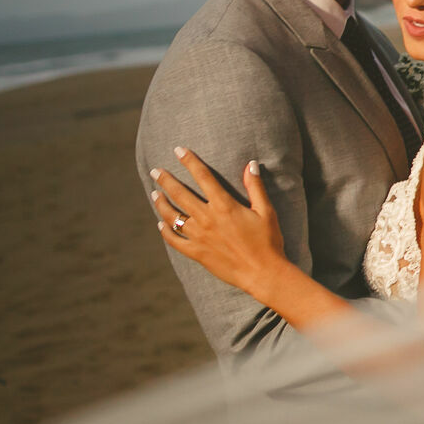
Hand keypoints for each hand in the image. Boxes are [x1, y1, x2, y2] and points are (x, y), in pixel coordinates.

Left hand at [150, 148, 289, 300]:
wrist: (263, 273)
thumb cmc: (268, 241)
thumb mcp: (266, 211)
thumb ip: (255, 187)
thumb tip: (251, 164)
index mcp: (224, 206)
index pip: (203, 176)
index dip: (189, 161)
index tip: (178, 150)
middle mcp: (207, 219)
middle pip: (180, 194)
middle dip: (165, 180)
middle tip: (156, 171)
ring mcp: (199, 237)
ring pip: (172, 216)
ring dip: (161, 203)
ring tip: (155, 194)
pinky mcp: (197, 253)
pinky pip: (174, 240)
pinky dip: (165, 232)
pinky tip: (161, 225)